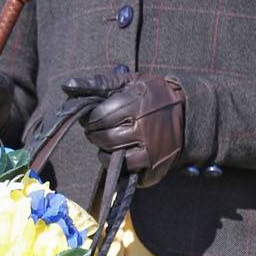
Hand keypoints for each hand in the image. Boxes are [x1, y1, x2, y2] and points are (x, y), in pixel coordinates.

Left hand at [63, 72, 184, 186]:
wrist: (189, 113)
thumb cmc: (152, 95)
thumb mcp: (129, 82)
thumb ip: (97, 83)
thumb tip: (66, 85)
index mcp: (137, 104)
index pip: (99, 117)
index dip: (90, 118)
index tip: (93, 116)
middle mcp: (145, 129)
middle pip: (103, 138)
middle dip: (95, 134)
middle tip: (101, 128)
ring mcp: (151, 151)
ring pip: (111, 158)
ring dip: (104, 150)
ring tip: (112, 139)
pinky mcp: (154, 168)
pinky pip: (125, 173)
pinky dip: (119, 165)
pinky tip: (125, 152)